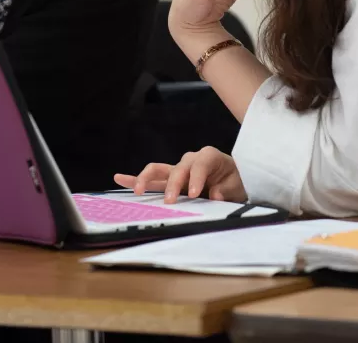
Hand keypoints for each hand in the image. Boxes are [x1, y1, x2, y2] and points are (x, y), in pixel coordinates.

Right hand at [113, 147, 246, 203]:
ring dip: (146, 179)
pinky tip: (119, 178)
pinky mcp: (170, 179)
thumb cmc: (236, 179)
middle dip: (172, 184)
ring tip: (137, 190)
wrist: (235, 179)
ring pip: (158, 170)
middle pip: (177, 168)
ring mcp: (178, 169)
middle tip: (170, 201)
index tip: (193, 193)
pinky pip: (152, 179)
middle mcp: (190, 160)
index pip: (200, 164)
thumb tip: (214, 195)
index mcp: (209, 157)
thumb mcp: (237, 186)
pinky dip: (136, 179)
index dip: (196, 178)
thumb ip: (226, 190)